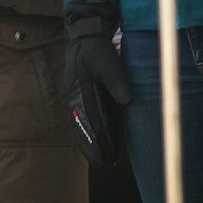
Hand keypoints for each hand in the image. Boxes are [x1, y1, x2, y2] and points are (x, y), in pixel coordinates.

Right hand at [64, 0, 129, 166]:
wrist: (84, 38)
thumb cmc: (97, 51)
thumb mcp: (108, 62)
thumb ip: (117, 81)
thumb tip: (127, 101)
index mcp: (81, 93)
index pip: (92, 123)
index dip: (101, 141)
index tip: (108, 156)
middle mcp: (76, 99)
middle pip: (84, 129)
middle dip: (93, 148)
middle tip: (103, 164)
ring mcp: (76, 99)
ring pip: (82, 126)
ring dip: (90, 143)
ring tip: (99, 159)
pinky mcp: (80, 97)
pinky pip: (82, 119)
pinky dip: (87, 132)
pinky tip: (96, 140)